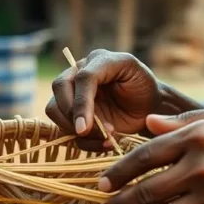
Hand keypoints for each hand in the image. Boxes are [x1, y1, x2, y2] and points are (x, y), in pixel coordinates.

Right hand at [45, 49, 161, 149]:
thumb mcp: (140, 79)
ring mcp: (73, 92)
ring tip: (106, 138)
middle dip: (72, 115)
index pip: (82, 77)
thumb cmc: (145, 89)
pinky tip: (105, 143)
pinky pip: (65, 128)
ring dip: (75, 130)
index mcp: (99, 60)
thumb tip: (96, 108)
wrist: (149, 106)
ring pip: (55, 109)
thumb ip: (119, 87)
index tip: (84, 128)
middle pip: (59, 88)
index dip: (81, 103)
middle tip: (90, 133)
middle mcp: (80, 72)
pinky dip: (84, 142)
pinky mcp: (73, 112)